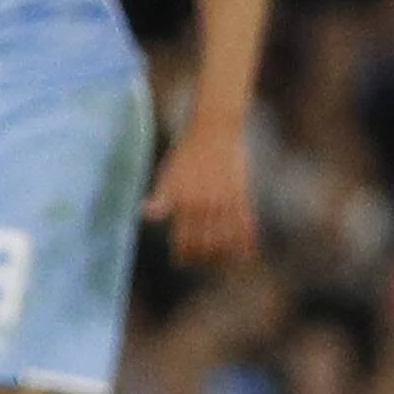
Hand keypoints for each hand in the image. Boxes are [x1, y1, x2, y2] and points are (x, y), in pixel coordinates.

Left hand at [142, 119, 257, 267]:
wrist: (214, 130)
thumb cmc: (186, 153)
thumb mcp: (167, 174)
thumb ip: (161, 198)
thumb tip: (146, 214)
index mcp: (184, 201)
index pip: (183, 238)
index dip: (183, 253)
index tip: (180, 262)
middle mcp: (205, 204)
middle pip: (205, 242)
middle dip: (201, 256)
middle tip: (198, 263)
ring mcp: (225, 200)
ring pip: (226, 238)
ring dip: (223, 254)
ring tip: (220, 262)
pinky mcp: (241, 195)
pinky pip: (246, 224)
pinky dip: (247, 240)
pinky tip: (247, 253)